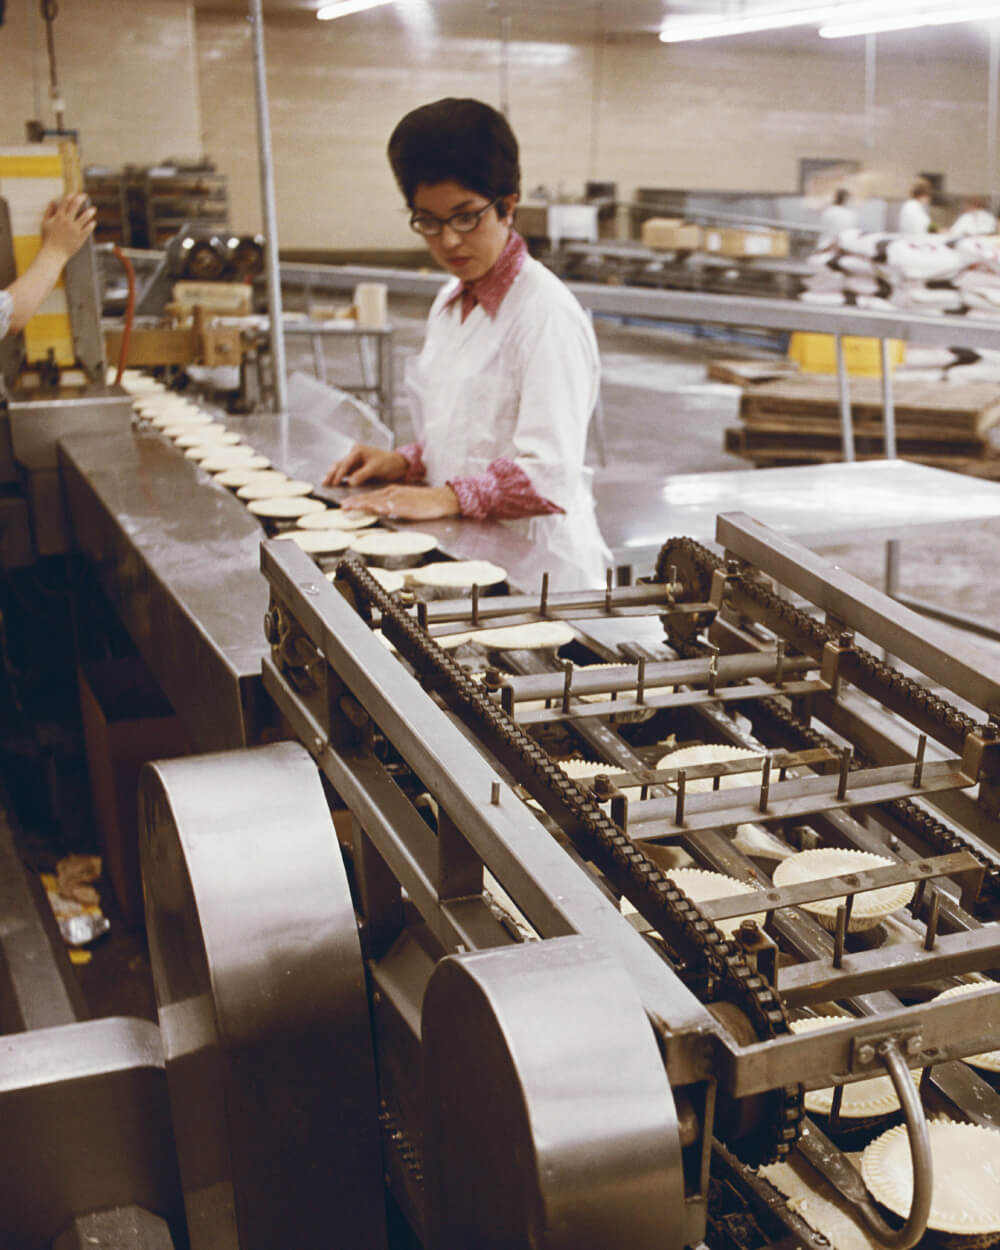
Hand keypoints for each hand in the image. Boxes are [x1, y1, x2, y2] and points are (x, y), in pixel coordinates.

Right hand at [40, 193, 95, 262]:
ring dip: (90, 211)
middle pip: (75, 205)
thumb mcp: (45, 223)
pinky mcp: (81, 237)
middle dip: (81, 198)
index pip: (65, 202)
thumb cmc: (48, 239)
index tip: (75, 193)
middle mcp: (67, 221)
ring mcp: (75, 229)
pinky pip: (88, 228)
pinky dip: (91, 224)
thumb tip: (52, 202)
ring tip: (93, 209)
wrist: (54, 253)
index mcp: (58, 217)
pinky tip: (93, 222)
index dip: (71, 196)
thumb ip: (49, 212)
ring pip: (85, 216)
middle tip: (85, 195)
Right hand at [323, 443, 407, 486]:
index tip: (334, 482)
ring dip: (333, 475)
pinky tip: (334, 484)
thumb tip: (350, 482)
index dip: (339, 473)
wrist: (398, 465)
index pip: (345, 463)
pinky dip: (340, 478)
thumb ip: (362, 474)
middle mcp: (354, 454)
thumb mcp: (376, 468)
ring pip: (340, 468)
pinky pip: (346, 473)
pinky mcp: (356, 469)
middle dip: (331, 473)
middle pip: (339, 464)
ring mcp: (354, 462)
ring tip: (325, 483)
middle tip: (324, 482)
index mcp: (358, 450)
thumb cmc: (388, 463)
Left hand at [342, 484, 459, 519]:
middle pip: (369, 497)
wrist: (441, 498)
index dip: (359, 499)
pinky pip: (386, 506)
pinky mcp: (403, 505)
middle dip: (355, 501)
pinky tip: (368, 508)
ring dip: (360, 503)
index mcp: (393, 491)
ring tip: (348, 506)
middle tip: (342, 505)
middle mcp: (392, 492)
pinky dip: (375, 507)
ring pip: (374, 500)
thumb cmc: (428, 502)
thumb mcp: (408, 501)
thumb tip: (386, 511)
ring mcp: (397, 498)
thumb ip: (396, 505)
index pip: (372, 495)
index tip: (348, 503)